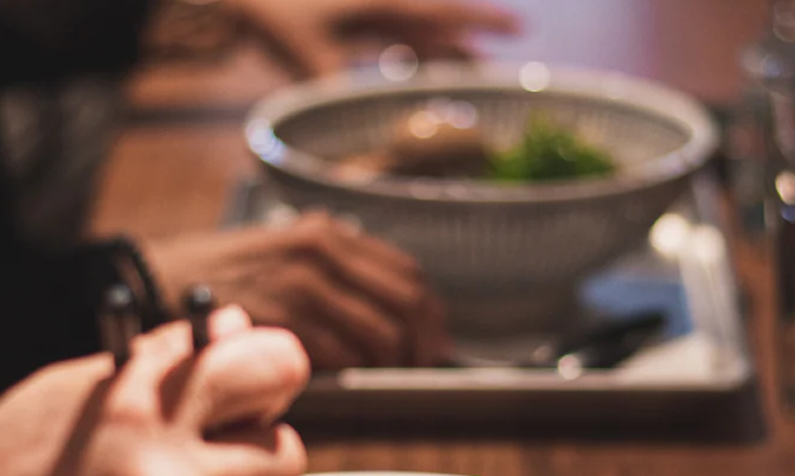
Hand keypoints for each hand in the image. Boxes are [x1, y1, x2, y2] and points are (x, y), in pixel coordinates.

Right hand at [0, 315, 307, 475]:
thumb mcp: (57, 400)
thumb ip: (156, 365)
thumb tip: (234, 325)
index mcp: (138, 407)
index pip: (271, 365)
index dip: (270, 373)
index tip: (258, 385)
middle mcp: (168, 474)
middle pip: (285, 450)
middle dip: (257, 450)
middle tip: (211, 459)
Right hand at [143, 212, 449, 369]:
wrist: (154, 280)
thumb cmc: (219, 279)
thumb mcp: (283, 255)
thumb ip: (332, 275)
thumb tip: (388, 318)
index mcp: (327, 234)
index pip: (407, 272)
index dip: (431, 313)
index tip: (435, 340)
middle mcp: (322, 251)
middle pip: (407, 302)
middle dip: (423, 342)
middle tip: (422, 367)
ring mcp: (304, 284)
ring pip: (382, 333)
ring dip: (391, 363)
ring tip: (383, 377)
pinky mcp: (284, 319)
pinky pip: (343, 354)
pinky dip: (351, 371)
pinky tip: (342, 378)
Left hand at [226, 0, 519, 76]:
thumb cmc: (273, 18)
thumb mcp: (310, 58)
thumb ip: (345, 94)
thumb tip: (357, 142)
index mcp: (381, 3)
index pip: (443, 13)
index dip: (483, 22)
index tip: (521, 30)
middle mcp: (379, 3)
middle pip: (437, 23)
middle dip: (469, 42)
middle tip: (502, 62)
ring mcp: (365, 9)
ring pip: (417, 30)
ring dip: (441, 51)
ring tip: (468, 75)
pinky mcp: (347, 20)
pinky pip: (391, 37)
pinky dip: (407, 54)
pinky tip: (414, 72)